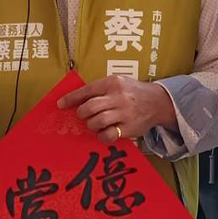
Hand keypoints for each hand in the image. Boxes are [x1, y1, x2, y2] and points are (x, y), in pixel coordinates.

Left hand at [57, 75, 177, 143]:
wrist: (157, 101)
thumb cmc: (132, 92)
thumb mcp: (118, 82)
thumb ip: (100, 89)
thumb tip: (76, 99)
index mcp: (112, 83)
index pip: (87, 90)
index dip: (71, 99)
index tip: (60, 105)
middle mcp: (118, 97)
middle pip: (90, 107)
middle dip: (82, 113)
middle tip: (83, 115)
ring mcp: (124, 113)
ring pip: (97, 121)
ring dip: (91, 125)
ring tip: (94, 124)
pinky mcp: (129, 128)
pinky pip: (108, 135)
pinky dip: (102, 136)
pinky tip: (104, 133)